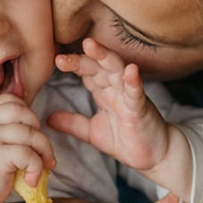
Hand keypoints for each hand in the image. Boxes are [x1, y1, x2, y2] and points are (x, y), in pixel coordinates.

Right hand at [0, 94, 56, 202]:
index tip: (31, 130)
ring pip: (29, 133)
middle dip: (38, 128)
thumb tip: (36, 127)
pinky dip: (36, 167)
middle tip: (41, 149)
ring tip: (44, 166)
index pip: (9, 100)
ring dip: (44, 150)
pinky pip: (27, 154)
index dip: (26, 112)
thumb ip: (2, 129)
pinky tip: (31, 179)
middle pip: (21, 112)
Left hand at [51, 38, 170, 172]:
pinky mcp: (141, 108)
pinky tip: (131, 70)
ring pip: (117, 70)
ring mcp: (129, 96)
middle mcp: (116, 89)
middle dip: (81, 58)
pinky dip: (133, 80)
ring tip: (91, 45)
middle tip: (60, 57)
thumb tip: (48, 119)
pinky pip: (136, 92)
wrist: (154, 156)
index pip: (86, 72)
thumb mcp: (92, 132)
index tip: (55, 61)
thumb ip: (72, 123)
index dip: (72, 64)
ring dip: (105, 56)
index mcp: (104, 92)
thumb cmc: (127, 140)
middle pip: (97, 66)